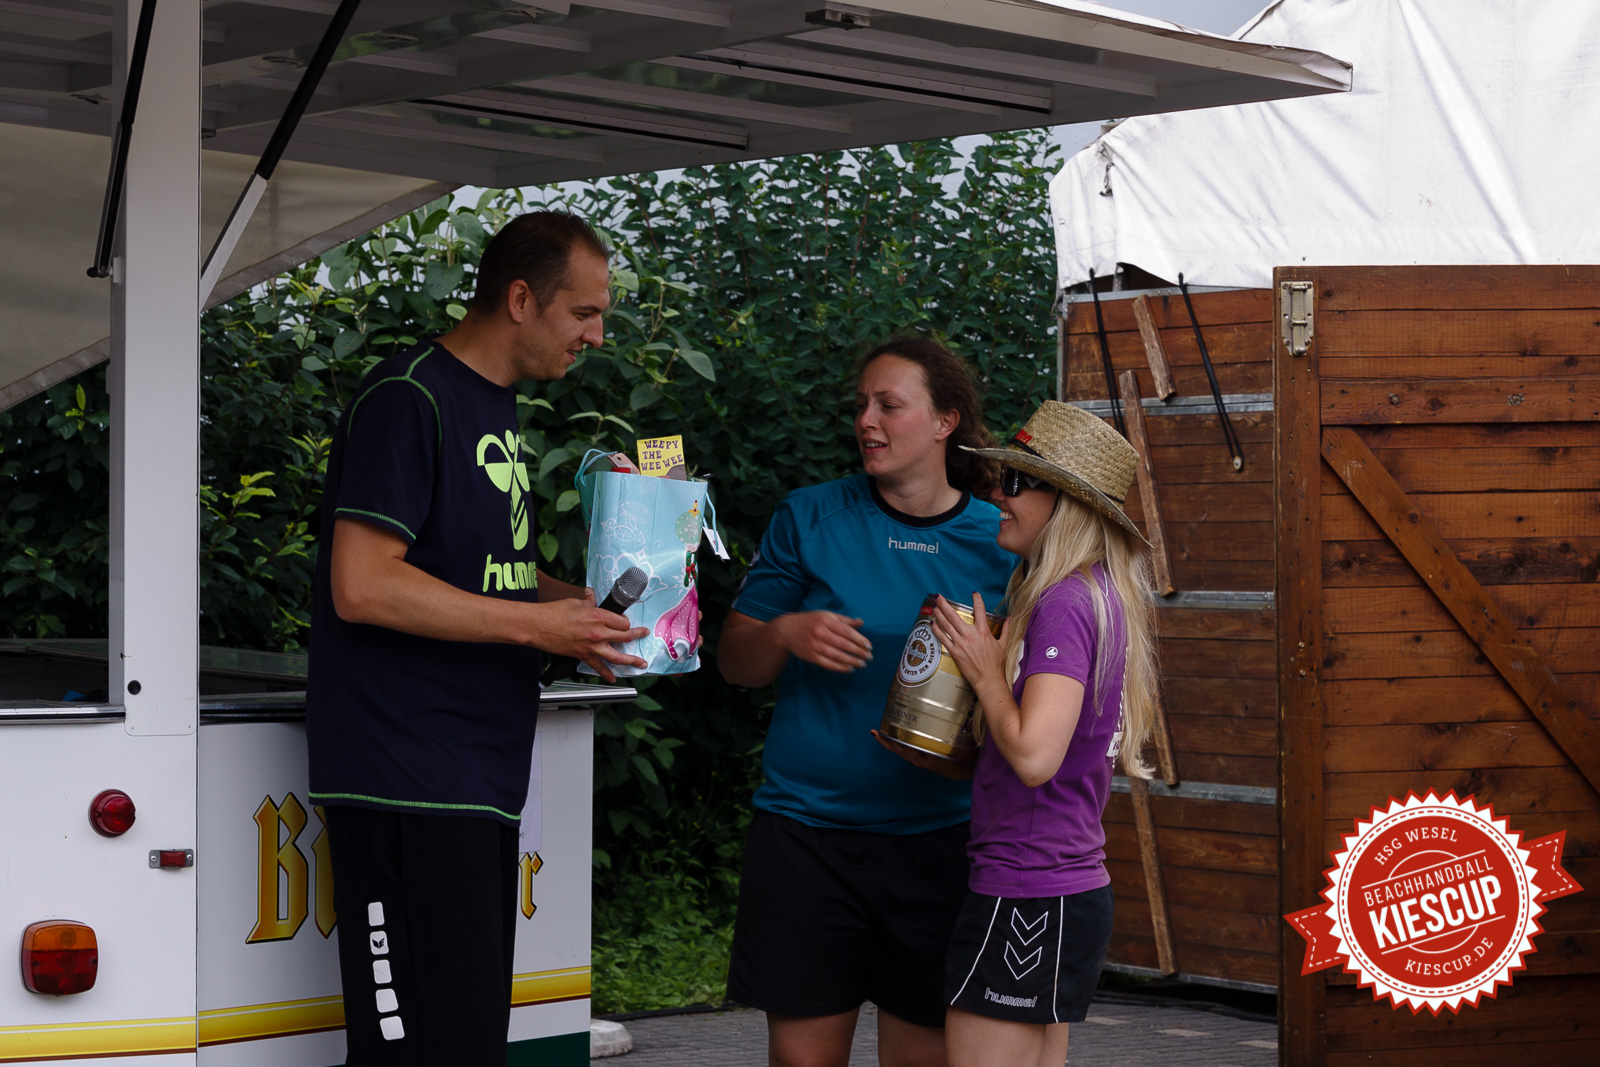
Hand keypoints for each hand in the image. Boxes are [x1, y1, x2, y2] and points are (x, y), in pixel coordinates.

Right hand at [533, 590, 648, 682]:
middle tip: (643, 635)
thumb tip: (591, 594)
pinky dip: (606, 674)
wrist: (537, 626)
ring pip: (618, 656)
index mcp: (598, 616)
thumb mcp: (575, 602)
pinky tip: (613, 678)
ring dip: (632, 660)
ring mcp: (591, 646)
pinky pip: (598, 667)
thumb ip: (588, 601)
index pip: (622, 621)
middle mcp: (598, 632)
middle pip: (625, 636)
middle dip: (637, 636)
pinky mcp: (582, 656)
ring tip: (641, 663)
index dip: (626, 621)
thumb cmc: (553, 612)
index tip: (626, 622)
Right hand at [773, 611, 871, 672]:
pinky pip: (828, 664)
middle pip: (843, 644)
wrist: (786, 631)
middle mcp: (820, 632)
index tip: (869, 646)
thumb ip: (844, 620)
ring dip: (851, 661)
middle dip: (858, 651)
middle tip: (869, 656)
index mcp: (825, 620)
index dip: (859, 639)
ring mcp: (814, 645)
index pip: (846, 631)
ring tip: (862, 664)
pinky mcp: (810, 656)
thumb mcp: (826, 615)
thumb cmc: (810, 621)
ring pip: (836, 655)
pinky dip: (840, 667)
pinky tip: (850, 668)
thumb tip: (861, 623)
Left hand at [872, 729, 974, 780]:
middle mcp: (915, 759)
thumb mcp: (940, 755)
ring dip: (891, 741)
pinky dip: (901, 743)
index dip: (887, 741)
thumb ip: (929, 749)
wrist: (959, 770)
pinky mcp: (921, 757)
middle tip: (874, 731)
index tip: (877, 733)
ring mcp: (917, 759)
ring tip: (883, 731)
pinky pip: (907, 750)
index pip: (897, 748)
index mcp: (917, 758)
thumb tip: (916, 741)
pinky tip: (900, 736)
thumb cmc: (952, 761)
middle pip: (895, 749)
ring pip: (900, 749)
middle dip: (884, 740)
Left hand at [931, 593, 1005, 692]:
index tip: (974, 593)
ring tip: (934, 606)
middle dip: (945, 604)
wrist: (988, 679)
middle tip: (939, 596)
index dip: (977, 600)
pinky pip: (943, 638)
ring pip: (946, 625)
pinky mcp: (954, 651)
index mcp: (983, 631)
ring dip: (939, 614)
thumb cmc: (996, 664)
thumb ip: (1006, 630)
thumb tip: (1010, 619)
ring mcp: (961, 643)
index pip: (980, 610)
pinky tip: (932, 623)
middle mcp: (970, 634)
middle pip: (954, 615)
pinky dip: (937, 630)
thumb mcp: (1004, 644)